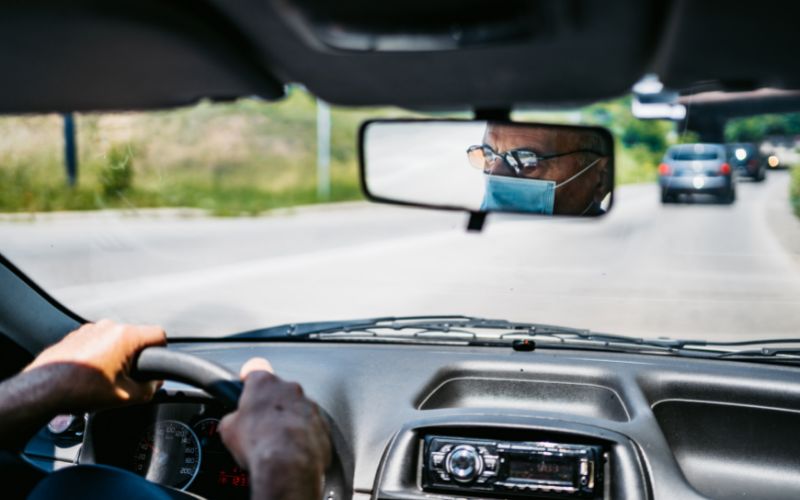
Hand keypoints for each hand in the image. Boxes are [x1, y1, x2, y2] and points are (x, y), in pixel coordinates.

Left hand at [24, 319, 165, 411]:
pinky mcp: (75, 336)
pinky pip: (96, 343)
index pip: (159, 335)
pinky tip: (89, 376)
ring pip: (115, 340)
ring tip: (104, 380)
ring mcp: (89, 329)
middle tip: (127, 380)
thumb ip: (150, 388)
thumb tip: (155, 383)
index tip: (156, 366)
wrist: (43, 390)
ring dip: (116, 356)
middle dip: (136, 358)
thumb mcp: (126, 397)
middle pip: (136, 338)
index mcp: (125, 336)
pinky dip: (98, 356)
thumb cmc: (81, 391)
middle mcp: (108, 326)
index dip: (162, 352)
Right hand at [219, 358, 331, 499]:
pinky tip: (292, 450)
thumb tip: (232, 423)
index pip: (255, 369)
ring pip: (296, 409)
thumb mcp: (228, 430)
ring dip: (288, 420)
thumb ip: (232, 418)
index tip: (248, 383)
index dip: (249, 378)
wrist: (289, 464)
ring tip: (277, 442)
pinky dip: (303, 435)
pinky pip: (311, 426)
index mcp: (264, 383)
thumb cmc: (259, 444)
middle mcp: (290, 388)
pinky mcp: (323, 424)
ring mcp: (309, 405)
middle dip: (270, 405)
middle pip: (278, 391)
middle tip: (260, 424)